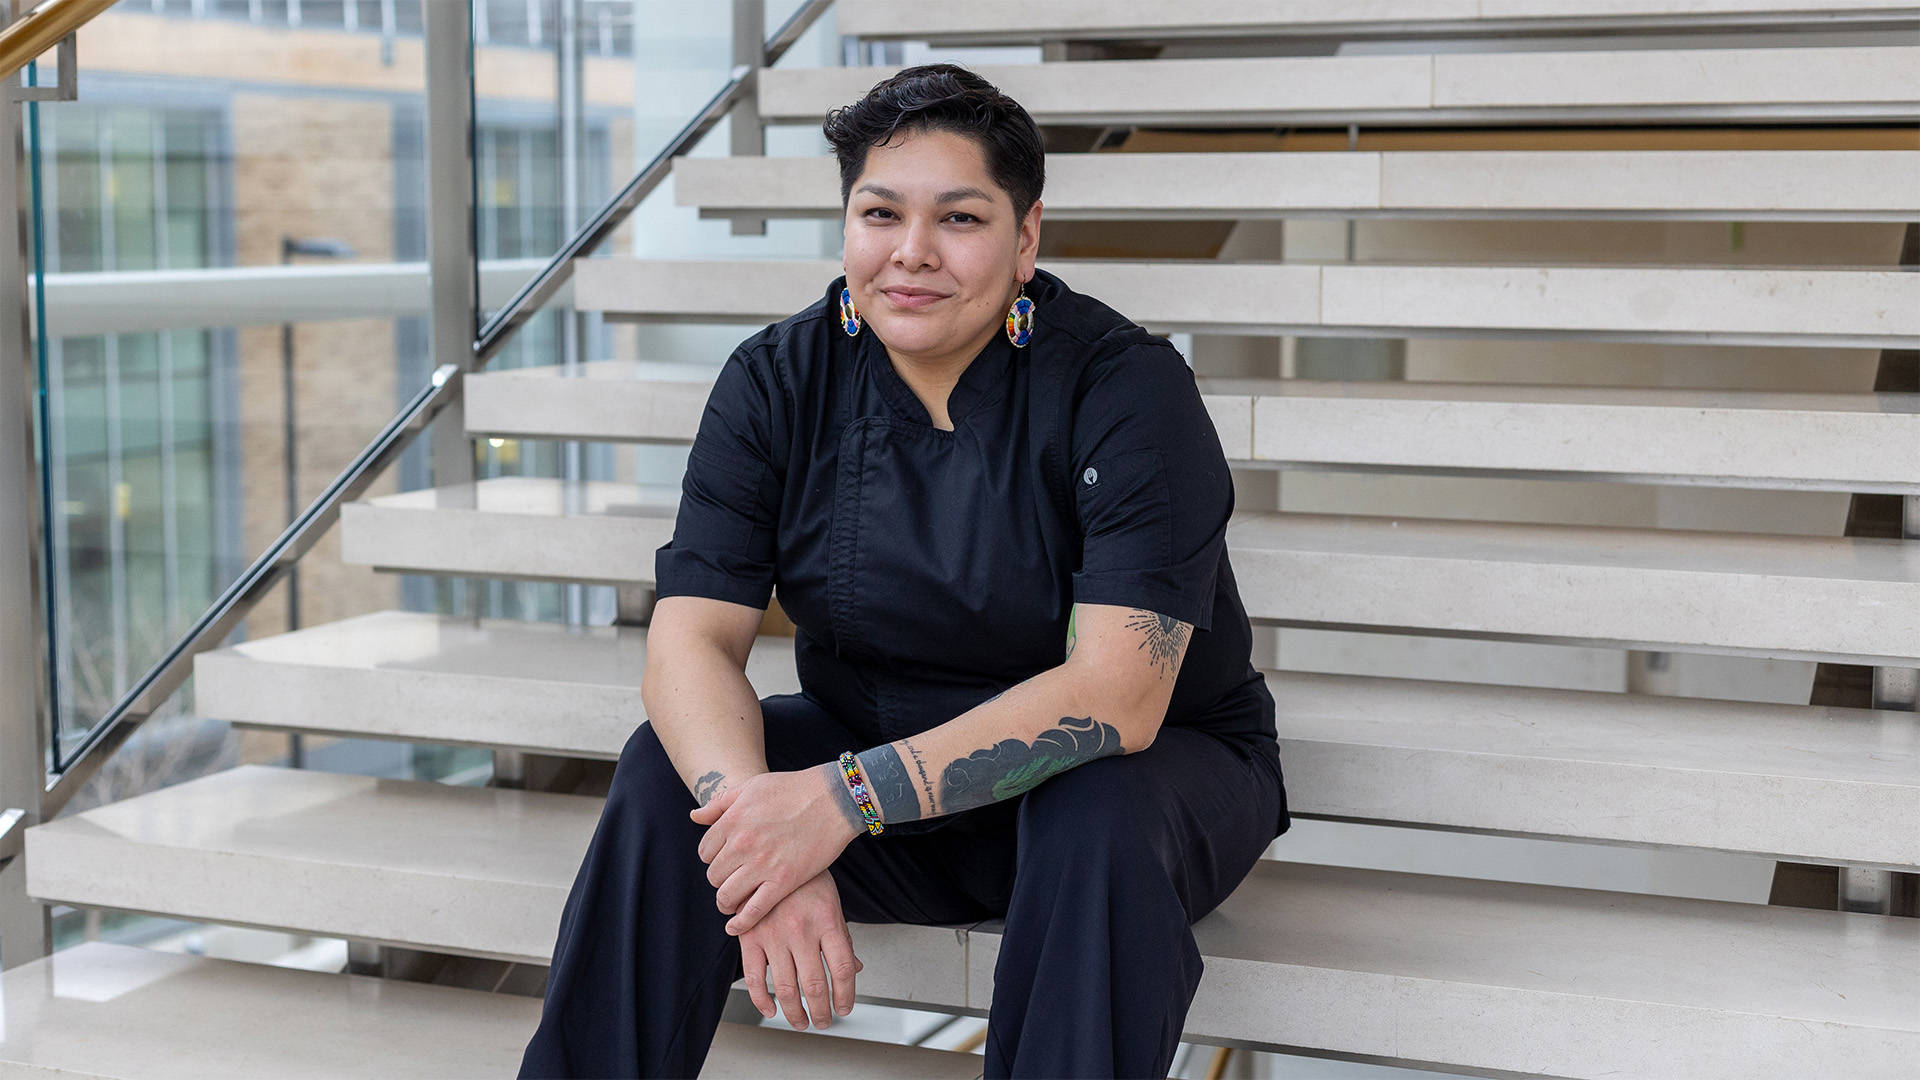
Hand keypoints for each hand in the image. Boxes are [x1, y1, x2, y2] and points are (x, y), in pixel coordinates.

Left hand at [690, 764, 861, 934]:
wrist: (835, 799)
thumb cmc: (794, 788)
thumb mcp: (751, 786)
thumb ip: (720, 803)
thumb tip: (695, 816)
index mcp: (732, 820)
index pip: (705, 852)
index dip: (713, 857)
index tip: (725, 860)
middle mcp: (742, 844)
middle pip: (713, 875)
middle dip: (720, 879)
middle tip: (732, 879)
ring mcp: (763, 865)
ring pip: (726, 896)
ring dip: (726, 902)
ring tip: (732, 902)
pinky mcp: (784, 882)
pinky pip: (754, 910)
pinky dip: (742, 922)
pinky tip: (736, 926)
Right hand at [738, 871, 863, 1029]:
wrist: (771, 849)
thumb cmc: (806, 878)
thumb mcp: (831, 902)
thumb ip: (841, 937)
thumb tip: (853, 970)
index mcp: (827, 919)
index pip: (842, 969)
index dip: (845, 995)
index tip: (845, 1008)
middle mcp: (801, 929)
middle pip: (815, 984)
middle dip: (821, 1011)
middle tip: (824, 1022)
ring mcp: (774, 934)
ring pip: (786, 988)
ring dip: (795, 1012)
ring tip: (801, 1022)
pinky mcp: (750, 936)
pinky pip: (755, 978)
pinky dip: (762, 1000)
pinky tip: (772, 1008)